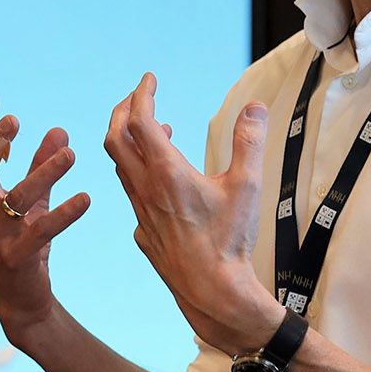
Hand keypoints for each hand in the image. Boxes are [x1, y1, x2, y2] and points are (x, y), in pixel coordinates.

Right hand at [0, 95, 93, 341]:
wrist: (22, 302)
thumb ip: (42, 166)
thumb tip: (60, 129)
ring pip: (16, 200)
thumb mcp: (33, 202)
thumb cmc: (24, 245)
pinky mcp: (18, 259)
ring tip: (71, 155)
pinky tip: (86, 198)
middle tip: (14, 120)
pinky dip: (64, 214)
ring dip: (43, 174)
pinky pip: (40, 232)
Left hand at [102, 75, 283, 354]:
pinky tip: (161, 181)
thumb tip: (255, 106)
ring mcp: (140, 211)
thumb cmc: (230, 241)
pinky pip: (132, 194)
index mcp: (166, 171)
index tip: (149, 78)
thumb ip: (250, 142)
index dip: (142, 93)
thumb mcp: (248, 187)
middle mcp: (144, 188)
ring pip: (122, 166)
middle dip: (122, 110)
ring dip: (132, 142)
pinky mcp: (144, 232)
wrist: (212, 292)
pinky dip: (140, 173)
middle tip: (139, 96)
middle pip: (115, 138)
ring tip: (160, 131)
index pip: (140, 119)